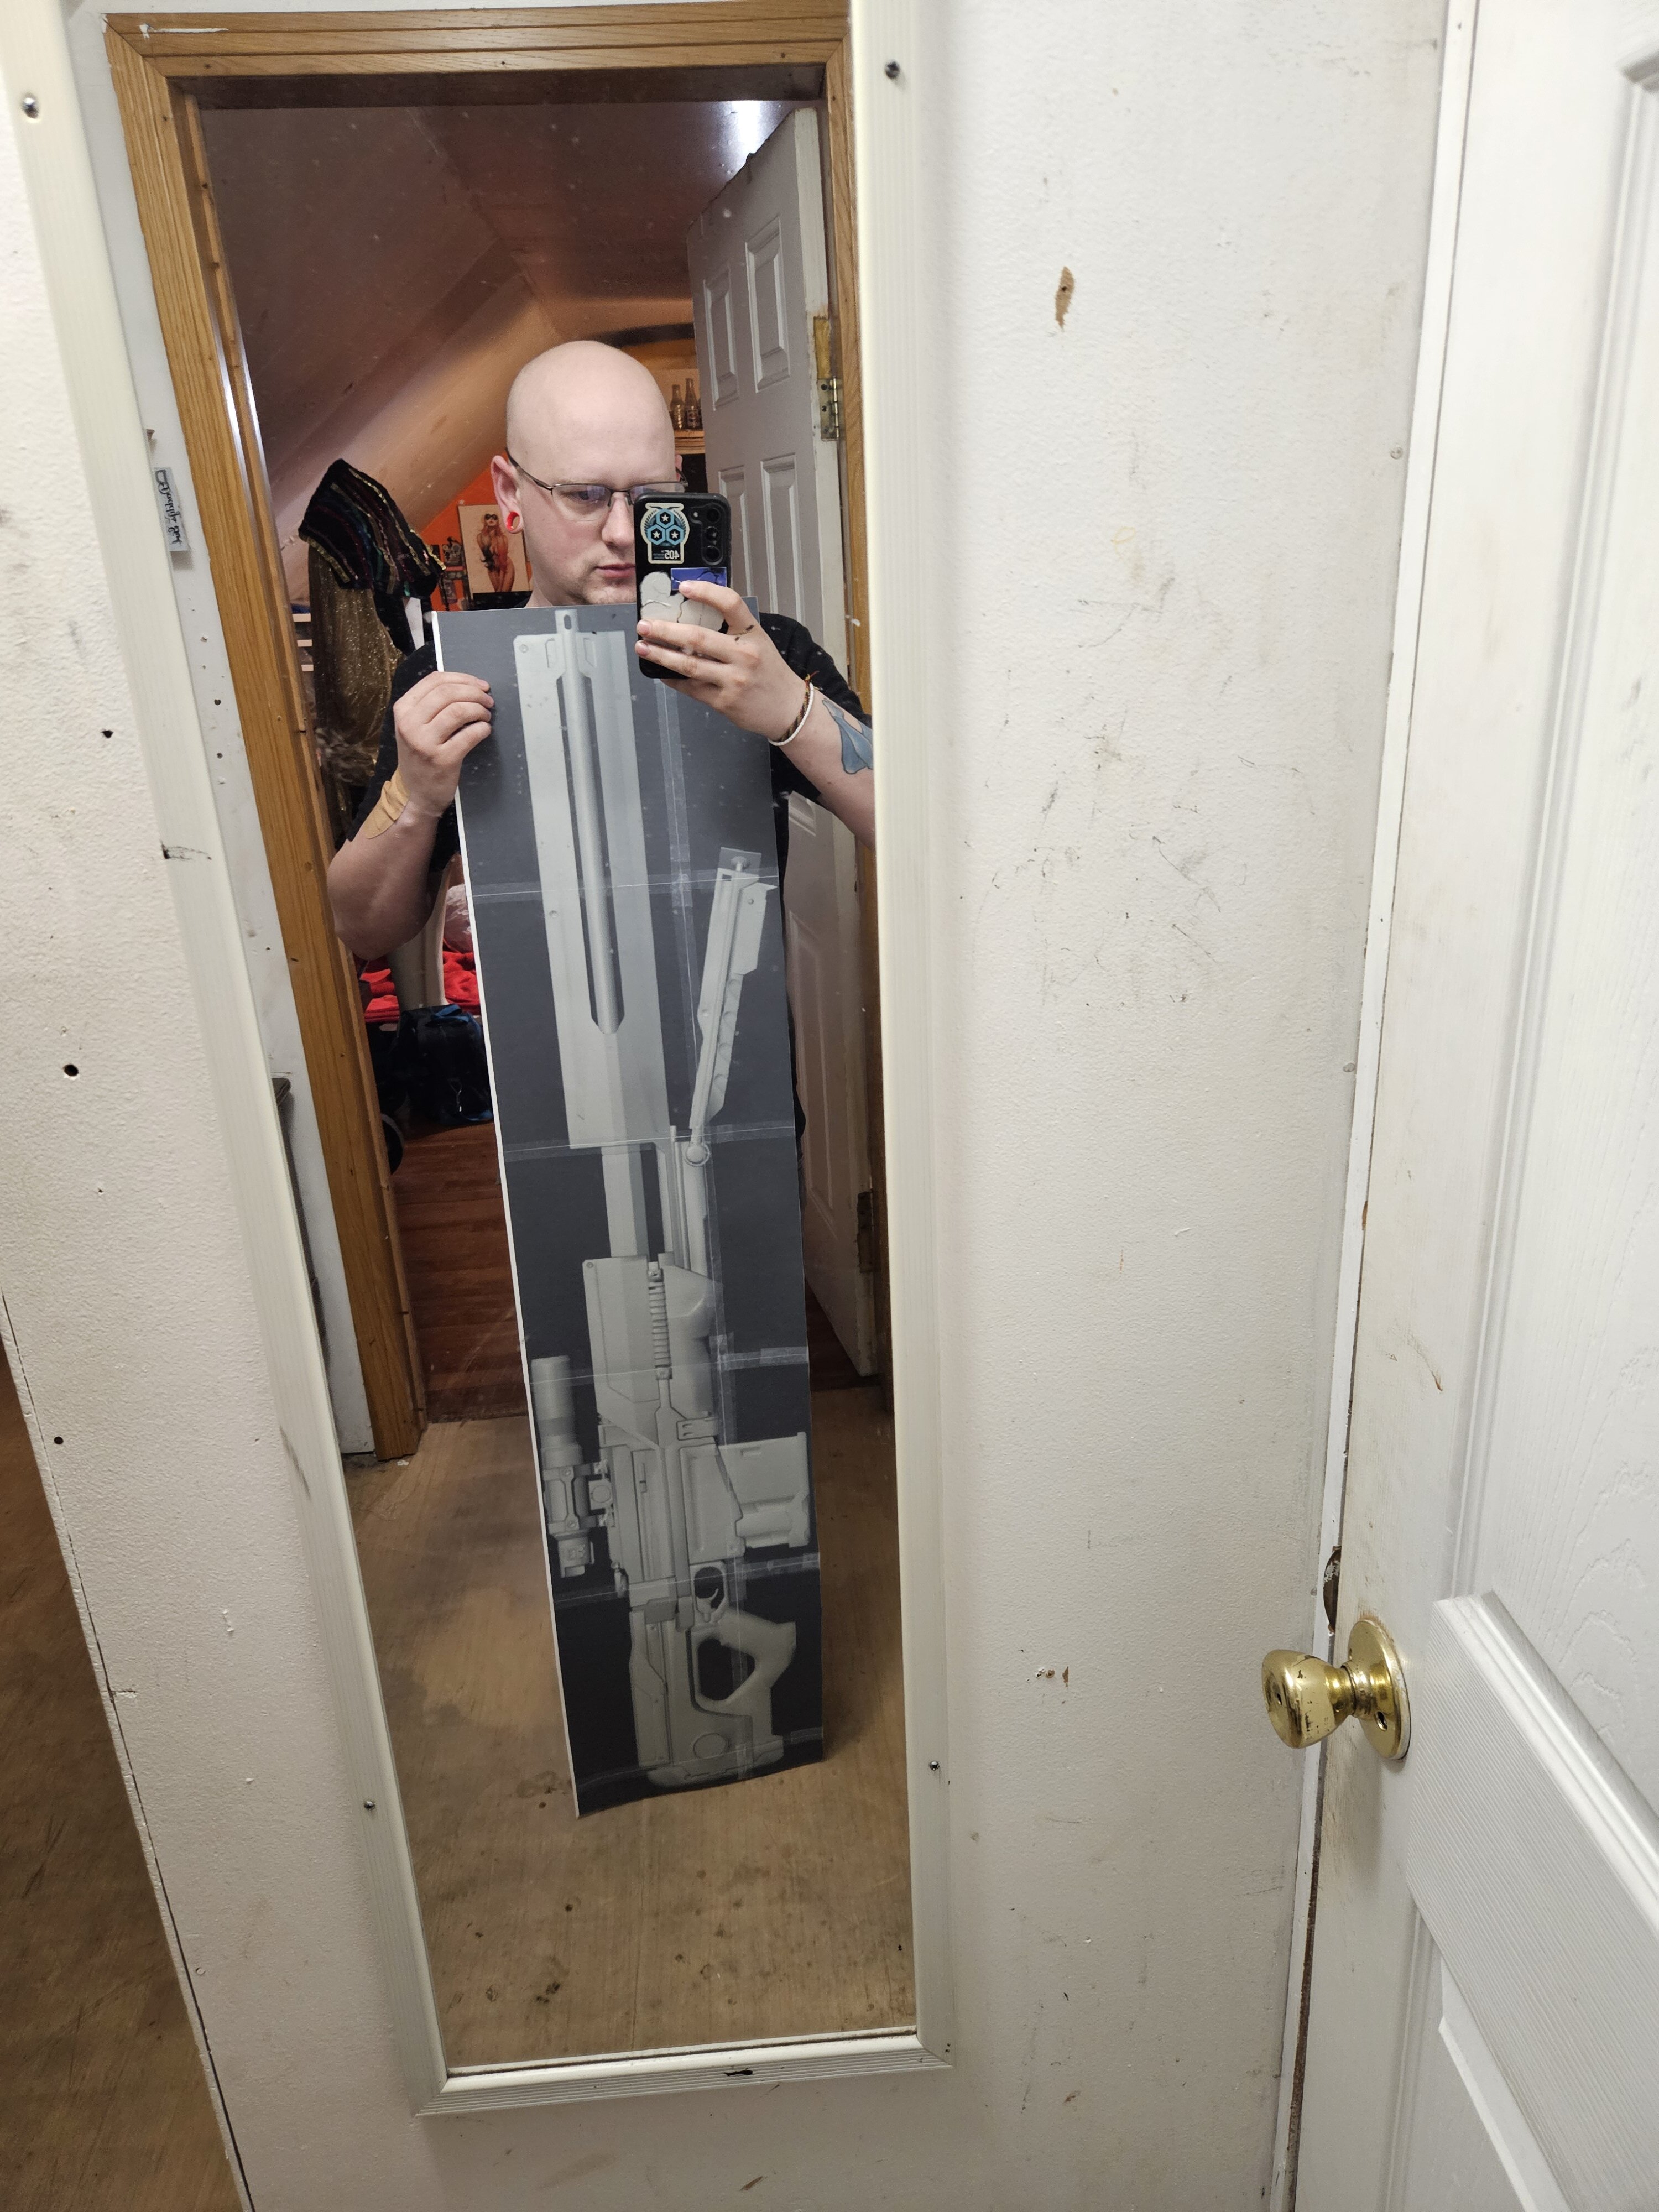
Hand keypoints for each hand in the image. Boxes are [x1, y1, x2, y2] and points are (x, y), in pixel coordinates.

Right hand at [392, 670, 492, 813]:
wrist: (418, 794)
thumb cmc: (421, 755)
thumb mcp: (414, 725)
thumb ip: (431, 703)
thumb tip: (467, 685)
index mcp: (403, 709)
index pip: (435, 680)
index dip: (463, 678)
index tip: (480, 685)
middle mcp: (409, 723)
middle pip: (448, 692)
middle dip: (475, 692)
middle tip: (488, 700)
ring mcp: (424, 742)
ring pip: (458, 710)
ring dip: (479, 710)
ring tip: (486, 715)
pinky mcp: (442, 759)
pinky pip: (469, 735)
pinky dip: (482, 729)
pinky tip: (485, 731)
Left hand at [636, 582, 804, 739]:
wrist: (787, 708)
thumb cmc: (769, 672)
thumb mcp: (758, 641)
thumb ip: (731, 629)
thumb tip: (691, 616)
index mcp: (753, 634)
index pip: (729, 603)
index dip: (705, 592)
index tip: (683, 587)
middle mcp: (744, 655)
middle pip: (698, 638)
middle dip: (665, 630)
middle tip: (644, 625)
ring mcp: (733, 680)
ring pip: (689, 666)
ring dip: (661, 655)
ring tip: (642, 647)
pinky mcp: (724, 702)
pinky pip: (691, 688)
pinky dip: (672, 679)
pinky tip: (660, 671)